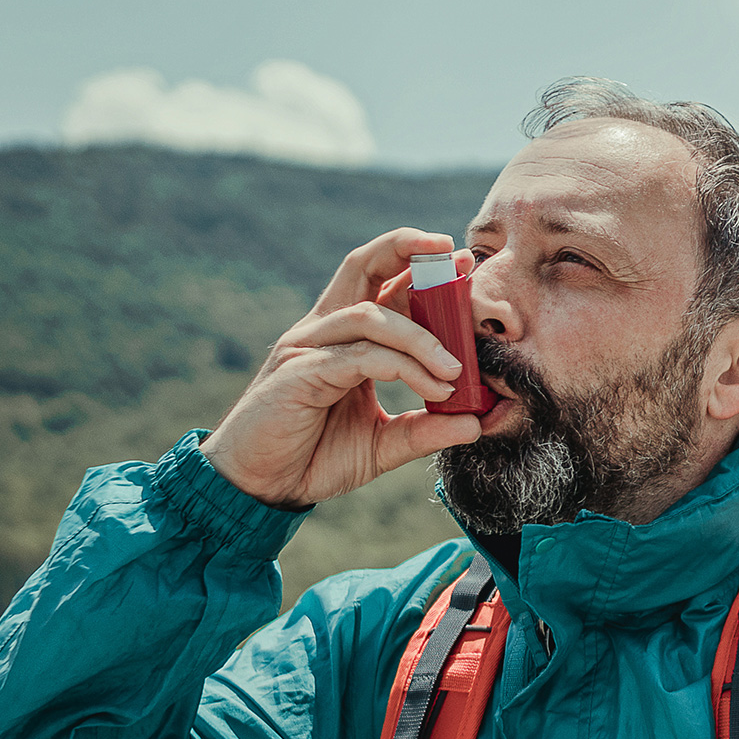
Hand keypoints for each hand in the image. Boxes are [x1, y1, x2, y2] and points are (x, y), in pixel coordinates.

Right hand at [202, 229, 481, 508]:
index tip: (464, 265)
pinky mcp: (300, 372)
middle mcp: (324, 331)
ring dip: (422, 336)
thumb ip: (425, 431)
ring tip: (457, 369)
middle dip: (410, 250)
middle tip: (457, 258)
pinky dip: (403, 367)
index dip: (420, 266)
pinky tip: (433, 388)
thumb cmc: (313, 457)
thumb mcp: (382, 444)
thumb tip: (478, 424)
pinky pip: (361, 357)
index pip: (382, 284)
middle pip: (363, 266)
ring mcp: (308, 347)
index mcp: (344, 337)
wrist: (260, 488)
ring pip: (371, 315)